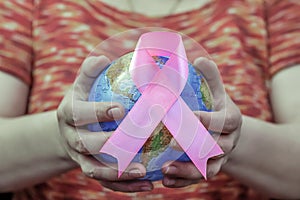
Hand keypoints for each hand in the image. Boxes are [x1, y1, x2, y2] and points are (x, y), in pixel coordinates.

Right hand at [57, 56, 152, 191]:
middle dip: (109, 143)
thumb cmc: (82, 101)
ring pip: (95, 169)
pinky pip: (106, 182)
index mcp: (67, 113)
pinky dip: (125, 186)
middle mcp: (71, 137)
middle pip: (85, 143)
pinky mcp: (90, 169)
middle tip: (135, 141)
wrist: (68, 128)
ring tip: (144, 173)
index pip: (78, 113)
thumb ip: (90, 73)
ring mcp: (79, 157)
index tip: (121, 109)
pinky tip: (147, 185)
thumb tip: (102, 59)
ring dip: (119, 173)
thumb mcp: (81, 85)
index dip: (97, 112)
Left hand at [161, 57, 241, 187]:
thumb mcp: (216, 91)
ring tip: (166, 170)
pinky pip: (199, 177)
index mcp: (231, 120)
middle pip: (217, 147)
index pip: (224, 121)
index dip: (209, 120)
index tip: (190, 117)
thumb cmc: (216, 107)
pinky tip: (166, 180)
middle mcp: (228, 140)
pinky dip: (183, 181)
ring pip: (209, 168)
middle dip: (196, 146)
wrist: (226, 131)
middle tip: (172, 144)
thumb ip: (211, 77)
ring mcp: (221, 158)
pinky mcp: (211, 169)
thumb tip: (199, 59)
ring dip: (188, 170)